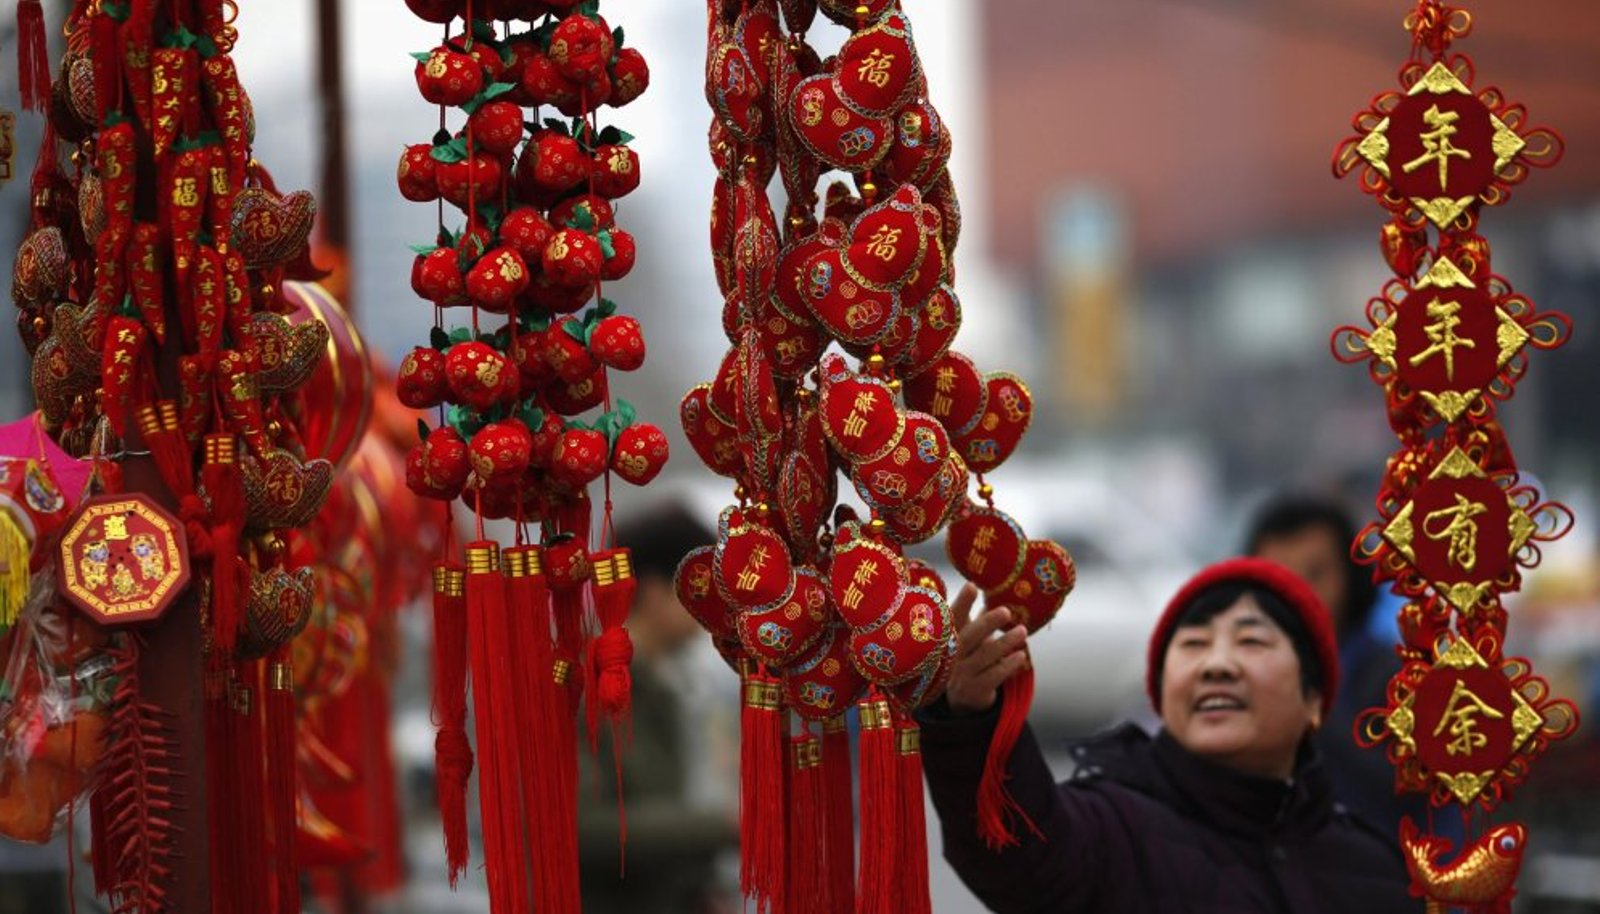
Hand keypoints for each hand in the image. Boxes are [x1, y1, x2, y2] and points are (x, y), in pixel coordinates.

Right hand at [943, 583, 1028, 715]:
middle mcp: (951, 655)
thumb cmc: (969, 657)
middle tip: (1006, 611)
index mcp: (948, 637)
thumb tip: (995, 588)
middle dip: (987, 623)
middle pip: (968, 637)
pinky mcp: (974, 690)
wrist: (961, 698)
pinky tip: (1021, 655)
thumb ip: (979, 617)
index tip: (973, 586)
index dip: (962, 602)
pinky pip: (993, 675)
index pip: (953, 617)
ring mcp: (961, 674)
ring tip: (1022, 631)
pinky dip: (1008, 665)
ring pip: (984, 656)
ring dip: (1005, 643)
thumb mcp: (969, 637)